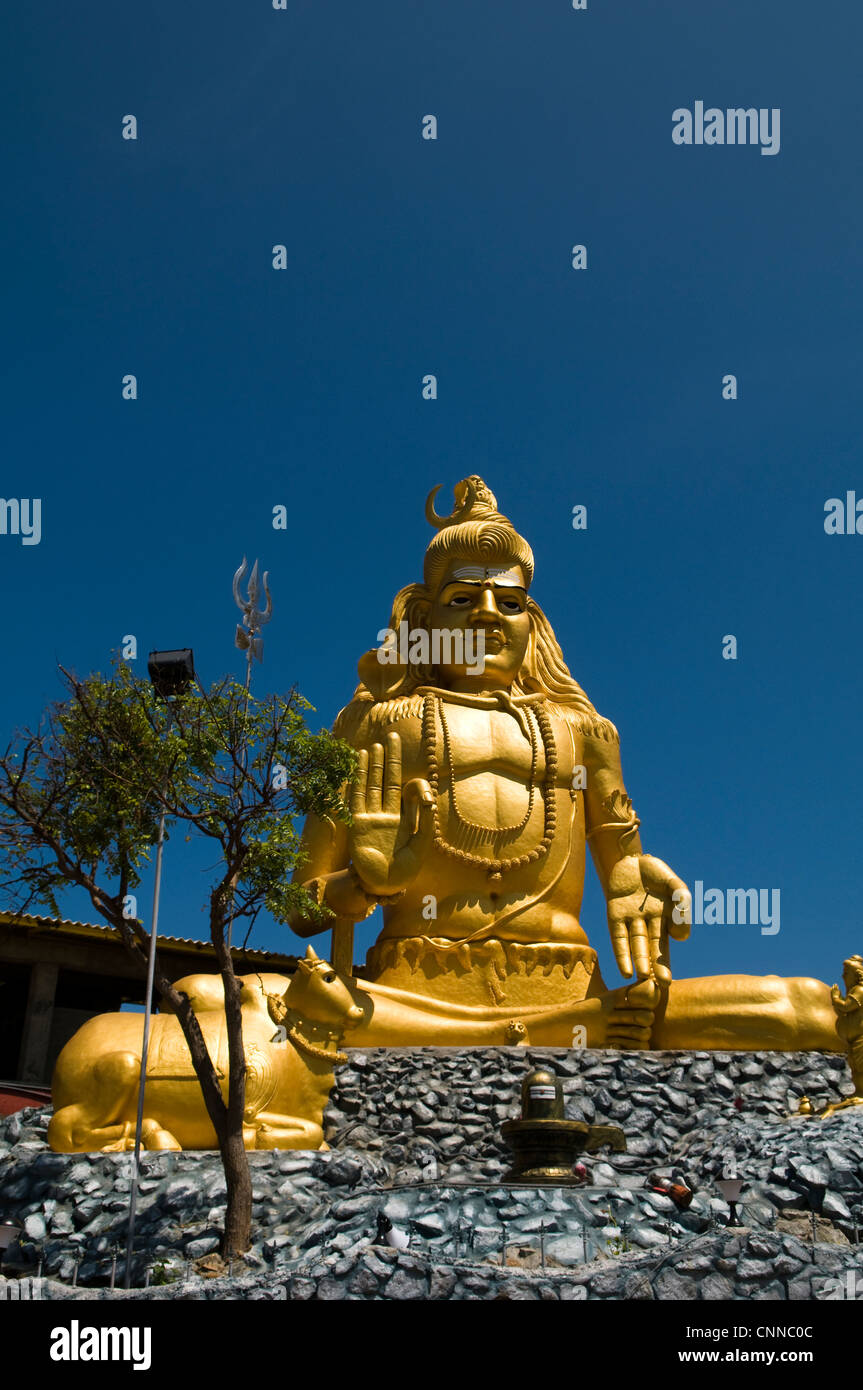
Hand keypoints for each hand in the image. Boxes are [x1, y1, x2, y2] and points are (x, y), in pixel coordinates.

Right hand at [348, 731, 433, 895]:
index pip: (407, 792)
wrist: (383, 887)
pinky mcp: (358, 823)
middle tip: (391, 736)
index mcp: (404, 820)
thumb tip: (430, 798)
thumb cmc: (404, 872)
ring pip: (372, 785)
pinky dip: (358, 779)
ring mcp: (371, 817)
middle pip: (388, 780)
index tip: (421, 785)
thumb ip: (426, 822)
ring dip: (373, 765)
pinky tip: (358, 764)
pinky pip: (358, 797)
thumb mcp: (421, 846)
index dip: (414, 784)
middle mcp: (387, 814)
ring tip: (374, 745)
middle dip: (389, 759)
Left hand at [606, 854, 690, 983]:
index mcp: (666, 919)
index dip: (669, 954)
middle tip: (661, 986)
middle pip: (653, 948)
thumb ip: (683, 902)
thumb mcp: (675, 885)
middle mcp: (648, 924)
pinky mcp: (615, 916)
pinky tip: (624, 970)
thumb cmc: (656, 872)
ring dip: (639, 961)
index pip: (670, 941)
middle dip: (657, 966)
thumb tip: (681, 934)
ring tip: (642, 978)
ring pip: (636, 944)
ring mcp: (632, 921)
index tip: (670, 966)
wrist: (631, 858)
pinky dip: (621, 953)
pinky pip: (618, 937)